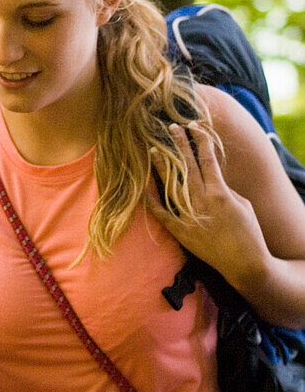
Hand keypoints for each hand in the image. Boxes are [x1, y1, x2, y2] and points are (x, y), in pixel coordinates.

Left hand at [146, 124, 269, 285]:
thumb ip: (225, 189)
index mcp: (220, 192)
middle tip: (171, 128)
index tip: (194, 127)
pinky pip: (162, 214)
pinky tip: (142, 189)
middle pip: (187, 166)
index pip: (207, 159)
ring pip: (171, 185)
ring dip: (162, 167)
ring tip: (152, 150)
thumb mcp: (243, 204)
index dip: (200, 140)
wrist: (245, 264)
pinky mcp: (181, 232)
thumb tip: (210, 179)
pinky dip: (151, 202)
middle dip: (179, 144)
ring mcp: (189, 216)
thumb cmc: (249, 233)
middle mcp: (202, 201)